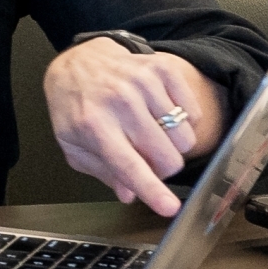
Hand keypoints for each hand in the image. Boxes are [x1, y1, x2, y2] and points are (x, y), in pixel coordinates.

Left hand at [45, 40, 224, 215]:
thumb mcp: (73, 142)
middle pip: (167, 158)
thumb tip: (129, 194)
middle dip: (161, 168)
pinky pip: (194, 113)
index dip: (151, 189)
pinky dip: (184, 121)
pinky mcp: (162, 70)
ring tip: (150, 132)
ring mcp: (143, 83)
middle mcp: (119, 102)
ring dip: (172, 144)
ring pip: (185, 139)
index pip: (128, 165)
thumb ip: (102, 171)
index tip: (170, 208)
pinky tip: (161, 113)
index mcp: (93, 125)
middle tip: (145, 156)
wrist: (79, 60)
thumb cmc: (77, 106)